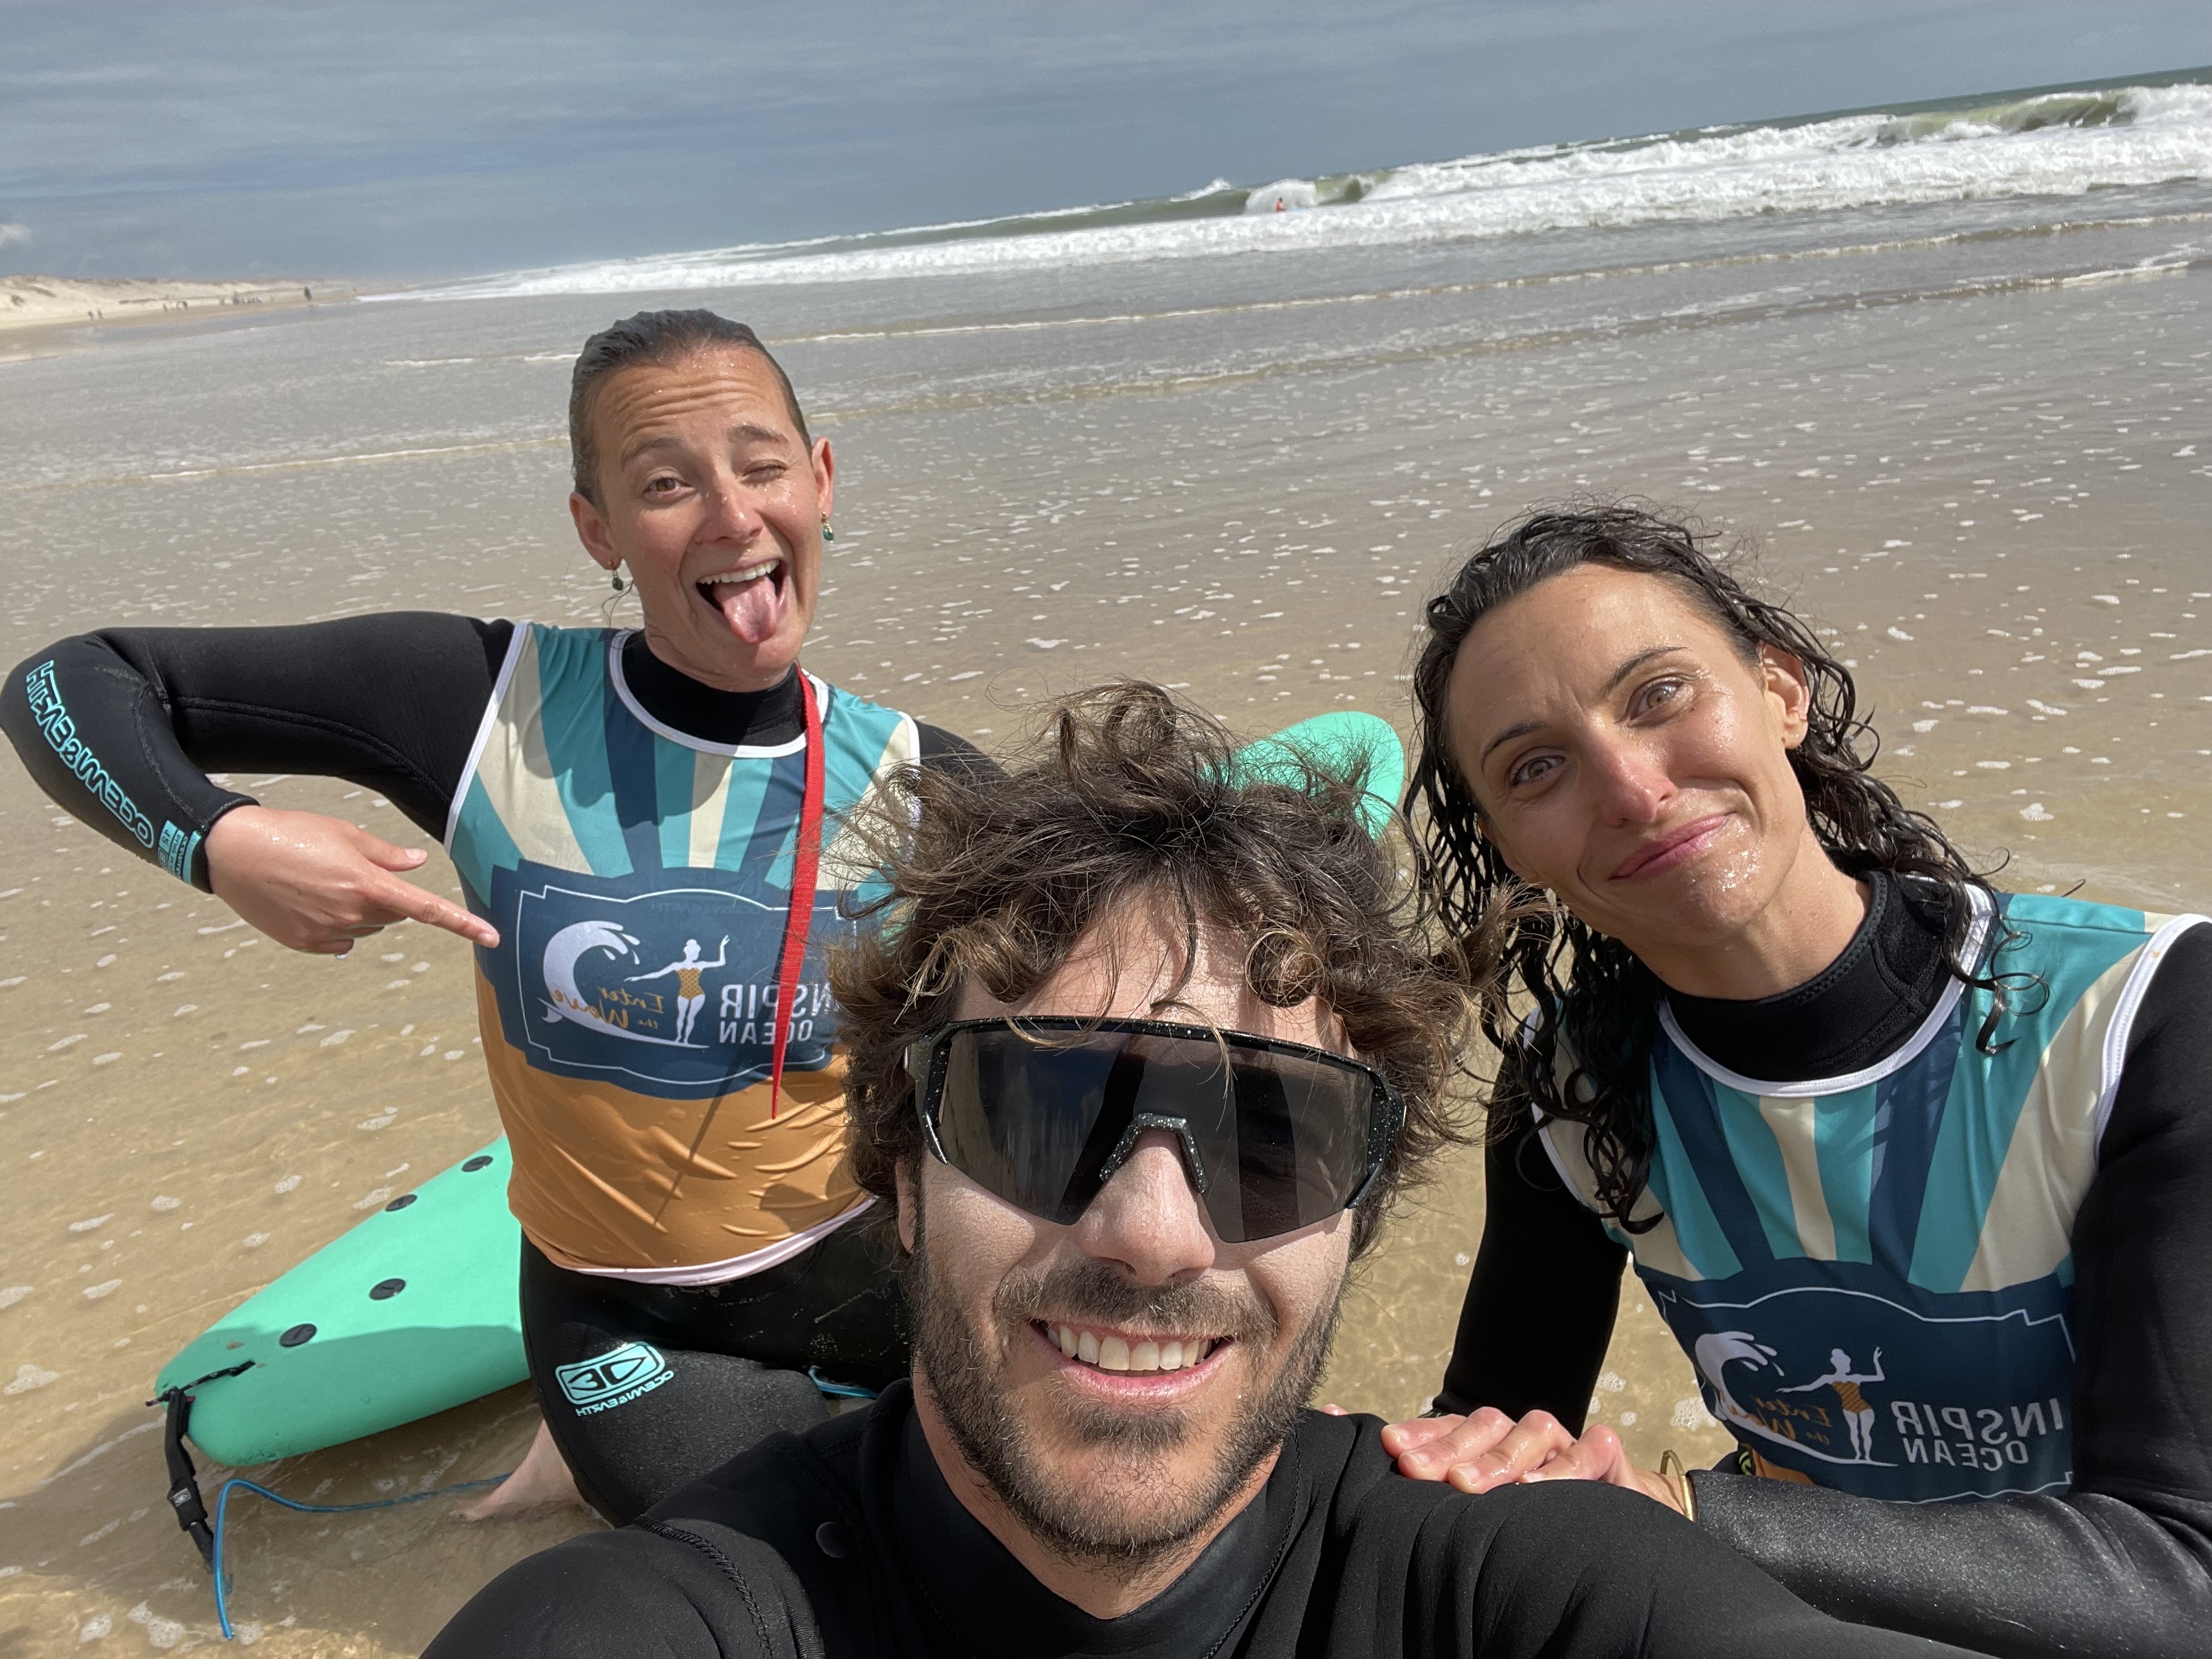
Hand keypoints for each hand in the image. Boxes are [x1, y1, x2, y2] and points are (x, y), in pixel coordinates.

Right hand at [204, 805, 497, 955]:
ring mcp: (327, 932)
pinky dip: (338, 926)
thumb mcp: (344, 834)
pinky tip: (312, 903)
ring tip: (324, 881)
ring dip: (362, 910)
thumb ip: (386, 854)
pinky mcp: (304, 943)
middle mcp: (351, 914)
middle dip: (387, 897)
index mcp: (367, 885)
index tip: (492, 937)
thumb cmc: (290, 834)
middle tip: (354, 870)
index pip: (427, 910)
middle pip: (394, 915)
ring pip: (368, 928)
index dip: (463, 924)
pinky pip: (341, 941)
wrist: (231, 851)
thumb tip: (417, 863)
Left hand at [1380, 1408, 1683, 1512]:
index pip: (1447, 1429)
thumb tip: (1384, 1472)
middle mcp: (1519, 1434)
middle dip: (1447, 1448)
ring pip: (1530, 1431)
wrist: (1613, 1525)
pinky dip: (1566, 1466)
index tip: (1388, 1447)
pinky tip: (1537, 1487)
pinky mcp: (1604, 1451)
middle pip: (1482, 1427)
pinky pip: (1588, 1448)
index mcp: (1486, 1443)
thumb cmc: (1534, 1520)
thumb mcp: (1485, 1510)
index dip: (1418, 1434)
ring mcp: (1562, 1439)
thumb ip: (1440, 1495)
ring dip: (1498, 1457)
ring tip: (1467, 1484)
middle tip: (1415, 1470)